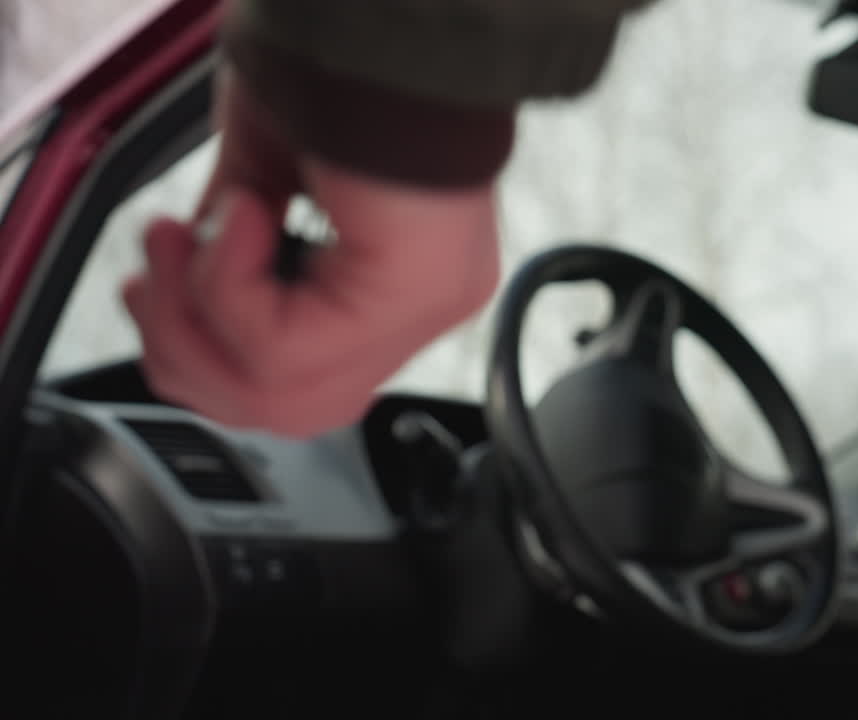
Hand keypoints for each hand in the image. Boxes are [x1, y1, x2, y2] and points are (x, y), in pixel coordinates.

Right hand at [123, 68, 499, 436]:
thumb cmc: (335, 75)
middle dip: (185, 350)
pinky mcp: (408, 298)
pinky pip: (282, 353)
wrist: (387, 24)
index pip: (299, 383)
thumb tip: (188, 290)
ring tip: (184, 237)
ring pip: (278, 397)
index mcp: (393, 283)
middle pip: (284, 408)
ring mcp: (421, 308)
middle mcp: (417, 306)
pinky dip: (228, 284)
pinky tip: (243, 213)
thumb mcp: (257, 177)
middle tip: (152, 273)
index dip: (203, 353)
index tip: (153, 284)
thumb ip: (231, 249)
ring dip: (195, 315)